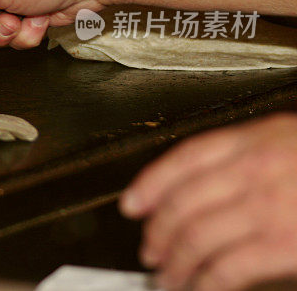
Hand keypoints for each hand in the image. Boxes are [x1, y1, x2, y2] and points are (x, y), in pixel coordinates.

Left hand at [120, 113, 296, 290]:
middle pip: (184, 202)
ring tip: (167, 277)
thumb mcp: (291, 140)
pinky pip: (228, 267)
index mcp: (256, 139)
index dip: (150, 184)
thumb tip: (206, 185)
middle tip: (149, 250)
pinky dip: (205, 283)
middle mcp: (255, 169)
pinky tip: (199, 289)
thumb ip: (249, 154)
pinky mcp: (284, 244)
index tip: (133, 204)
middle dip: (159, 231)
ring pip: (197, 237)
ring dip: (175, 262)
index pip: (184, 158)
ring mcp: (268, 207)